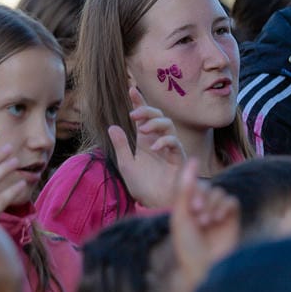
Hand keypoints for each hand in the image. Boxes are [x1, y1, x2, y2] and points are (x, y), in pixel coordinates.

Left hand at [109, 87, 186, 208]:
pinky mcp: (178, 158)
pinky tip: (154, 148)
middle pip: (157, 115)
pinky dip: (165, 142)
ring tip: (143, 130)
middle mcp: (157, 141)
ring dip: (155, 123)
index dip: (139, 102)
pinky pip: (174, 143)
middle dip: (146, 110)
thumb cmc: (143, 186)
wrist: (155, 204)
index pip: (143, 117)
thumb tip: (112, 126)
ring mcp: (169, 148)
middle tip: (134, 115)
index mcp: (144, 141)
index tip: (131, 88)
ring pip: (168, 124)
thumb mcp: (126, 165)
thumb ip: (121, 146)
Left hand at [170, 159, 239, 286]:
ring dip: (212, 205)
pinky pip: (231, 200)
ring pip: (219, 192)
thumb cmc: (188, 245)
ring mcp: (218, 212)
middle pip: (207, 186)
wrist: (203, 268)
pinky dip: (224, 207)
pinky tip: (219, 220)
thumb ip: (185, 189)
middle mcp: (203, 206)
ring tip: (207, 222)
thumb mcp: (181, 216)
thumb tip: (192, 160)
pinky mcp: (232, 217)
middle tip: (198, 216)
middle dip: (202, 198)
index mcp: (187, 205)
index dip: (193, 190)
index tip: (192, 208)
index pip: (193, 184)